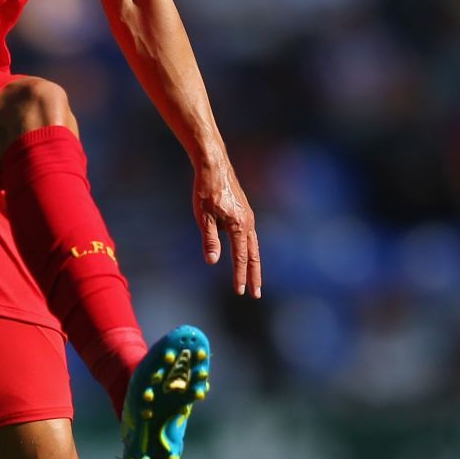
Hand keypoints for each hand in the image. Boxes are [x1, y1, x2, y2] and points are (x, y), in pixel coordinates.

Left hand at [192, 155, 259, 296]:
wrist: (213, 165)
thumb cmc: (206, 190)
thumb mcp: (203, 217)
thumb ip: (210, 240)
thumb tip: (213, 262)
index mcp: (239, 226)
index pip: (240, 258)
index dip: (240, 276)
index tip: (240, 292)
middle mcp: (247, 222)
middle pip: (253, 255)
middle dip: (254, 275)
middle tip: (256, 293)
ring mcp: (247, 216)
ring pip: (253, 245)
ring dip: (253, 263)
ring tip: (253, 278)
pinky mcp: (244, 211)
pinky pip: (248, 235)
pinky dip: (248, 248)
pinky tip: (242, 252)